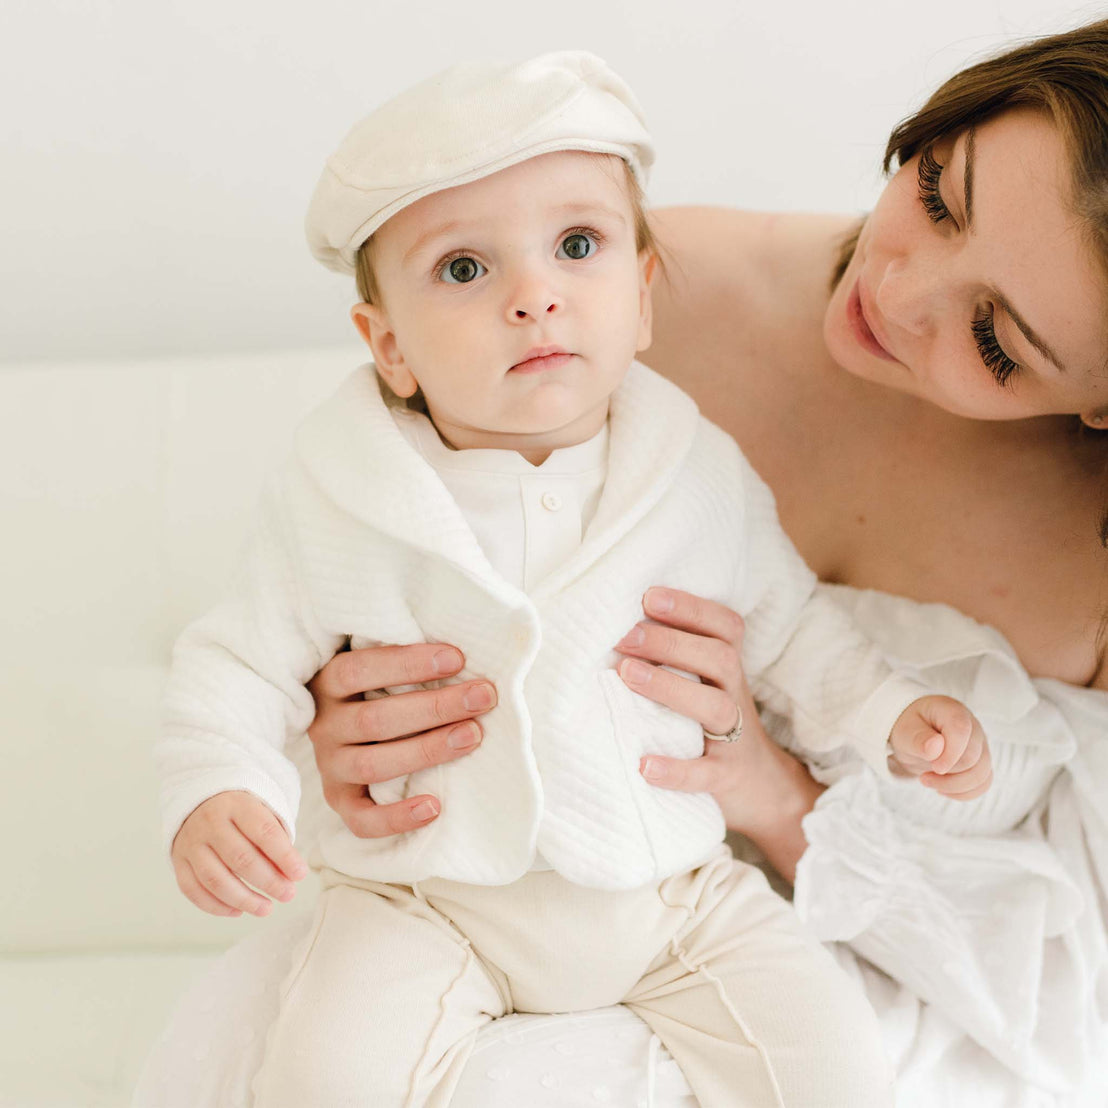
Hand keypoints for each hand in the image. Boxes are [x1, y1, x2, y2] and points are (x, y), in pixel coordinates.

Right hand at [171, 791, 306, 917]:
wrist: (200, 799)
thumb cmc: (242, 812)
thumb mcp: (262, 812)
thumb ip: (276, 840)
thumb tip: (290, 876)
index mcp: (237, 804)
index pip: (264, 832)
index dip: (284, 856)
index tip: (300, 875)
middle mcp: (210, 822)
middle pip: (241, 859)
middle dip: (268, 882)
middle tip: (288, 894)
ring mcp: (191, 843)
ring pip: (215, 879)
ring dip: (244, 900)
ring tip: (266, 908)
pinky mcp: (177, 861)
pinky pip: (193, 890)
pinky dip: (216, 906)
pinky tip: (238, 911)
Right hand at [307, 643, 495, 838]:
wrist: (351, 728)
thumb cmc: (383, 687)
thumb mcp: (384, 665)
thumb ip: (410, 660)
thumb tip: (465, 655)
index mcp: (330, 683)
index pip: (361, 670)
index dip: (408, 664)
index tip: (457, 658)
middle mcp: (325, 725)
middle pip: (375, 720)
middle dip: (434, 707)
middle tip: (482, 697)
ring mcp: (330, 766)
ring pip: (372, 764)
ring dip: (427, 750)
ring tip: (472, 736)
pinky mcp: (340, 801)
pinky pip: (361, 820)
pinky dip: (396, 817)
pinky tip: (435, 806)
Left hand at [614, 587, 823, 881]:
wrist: (761, 789)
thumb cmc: (710, 724)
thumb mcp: (702, 684)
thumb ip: (673, 658)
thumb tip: (610, 628)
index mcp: (728, 667)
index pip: (725, 626)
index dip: (691, 608)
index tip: (649, 596)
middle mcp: (736, 695)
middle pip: (720, 658)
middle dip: (671, 642)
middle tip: (625, 637)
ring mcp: (735, 738)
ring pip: (716, 707)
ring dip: (671, 687)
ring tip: (627, 675)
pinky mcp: (726, 778)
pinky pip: (705, 774)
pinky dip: (677, 771)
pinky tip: (645, 765)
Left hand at [888, 696, 992, 799]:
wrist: (914, 736)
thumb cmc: (910, 729)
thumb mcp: (905, 731)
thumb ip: (918, 739)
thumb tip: (936, 747)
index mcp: (951, 711)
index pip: (961, 730)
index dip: (951, 754)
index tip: (934, 768)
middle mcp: (972, 726)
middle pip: (972, 758)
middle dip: (947, 774)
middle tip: (922, 777)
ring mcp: (980, 745)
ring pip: (981, 774)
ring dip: (954, 786)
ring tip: (929, 782)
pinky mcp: (981, 762)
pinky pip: (983, 783)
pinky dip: (964, 793)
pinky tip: (943, 790)